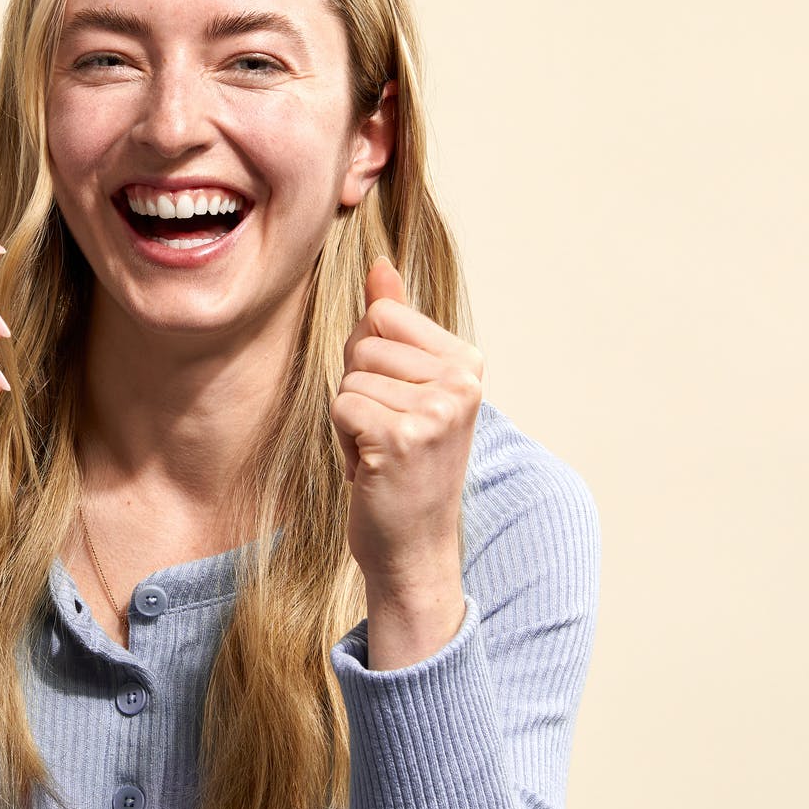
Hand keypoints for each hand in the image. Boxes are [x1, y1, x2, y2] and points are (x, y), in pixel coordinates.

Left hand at [331, 256, 484, 593]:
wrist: (412, 544)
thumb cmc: (404, 462)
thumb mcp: (405, 385)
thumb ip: (394, 322)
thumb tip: (379, 264)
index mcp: (467, 361)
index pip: (383, 315)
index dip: (371, 359)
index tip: (396, 402)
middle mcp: (460, 382)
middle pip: (363, 344)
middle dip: (359, 389)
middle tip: (386, 434)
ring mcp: (435, 411)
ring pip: (349, 378)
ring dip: (351, 418)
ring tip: (380, 451)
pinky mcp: (401, 438)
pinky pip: (341, 406)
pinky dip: (343, 440)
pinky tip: (371, 467)